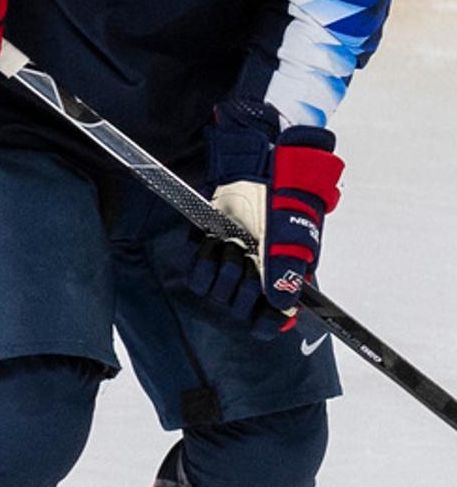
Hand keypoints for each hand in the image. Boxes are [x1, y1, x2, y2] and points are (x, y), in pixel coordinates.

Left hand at [192, 100, 342, 333]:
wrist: (258, 164)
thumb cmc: (283, 194)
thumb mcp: (291, 230)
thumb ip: (287, 267)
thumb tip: (282, 304)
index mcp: (284, 277)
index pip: (270, 322)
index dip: (266, 320)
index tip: (264, 307)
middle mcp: (256, 276)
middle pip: (239, 310)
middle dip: (242, 286)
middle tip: (248, 257)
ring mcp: (230, 264)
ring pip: (216, 294)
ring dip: (223, 268)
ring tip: (234, 243)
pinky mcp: (205, 250)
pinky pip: (194, 275)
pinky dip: (201, 258)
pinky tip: (212, 240)